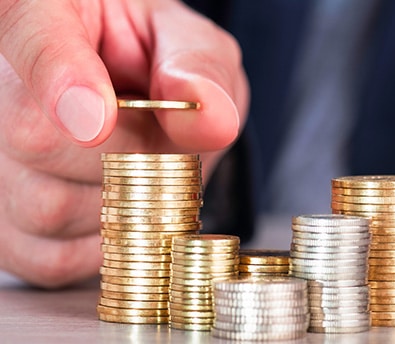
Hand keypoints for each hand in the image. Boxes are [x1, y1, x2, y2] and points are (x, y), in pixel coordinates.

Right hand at [0, 0, 248, 287]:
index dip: (63, 82)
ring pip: (47, 208)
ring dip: (122, 206)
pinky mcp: (3, 223)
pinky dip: (103, 246)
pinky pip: (49, 257)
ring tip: (138, 169)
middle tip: (160, 142)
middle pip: (41, 143)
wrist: (135, 90)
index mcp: (48, 12)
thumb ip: (200, 69)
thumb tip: (209, 117)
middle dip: (131, 159)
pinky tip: (118, 208)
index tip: (94, 120)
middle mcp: (0, 84)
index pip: (36, 40)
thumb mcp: (190, 44)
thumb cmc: (156, 59)